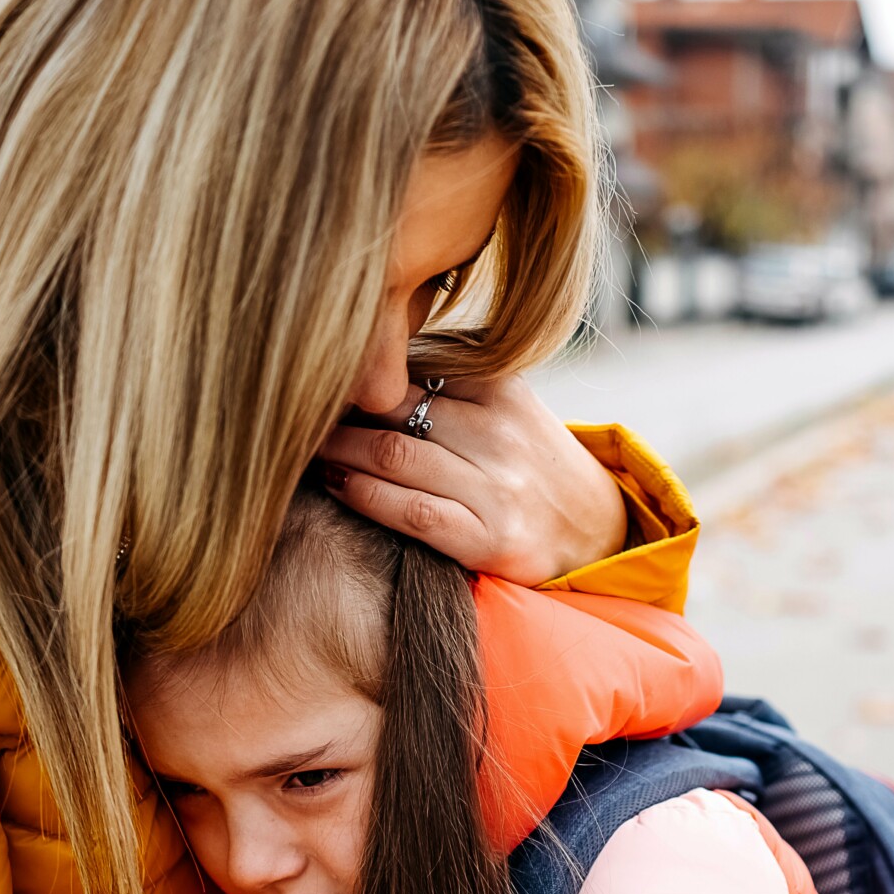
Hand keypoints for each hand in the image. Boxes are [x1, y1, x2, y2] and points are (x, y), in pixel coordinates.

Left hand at [319, 375, 628, 583]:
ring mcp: (498, 486)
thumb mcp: (507, 405)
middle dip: (337, 411)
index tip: (316, 377)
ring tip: (307, 448)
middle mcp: (502, 431)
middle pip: (392, 407)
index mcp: (503, 386)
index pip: (410, 366)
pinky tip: (337, 485)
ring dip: (337, 452)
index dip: (359, 375)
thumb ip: (450, 378)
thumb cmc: (531, 462)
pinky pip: (408, 511)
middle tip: (295, 411)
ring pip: (392, 456)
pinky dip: (362, 495)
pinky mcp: (492, 539)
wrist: (599, 532)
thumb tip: (361, 354)